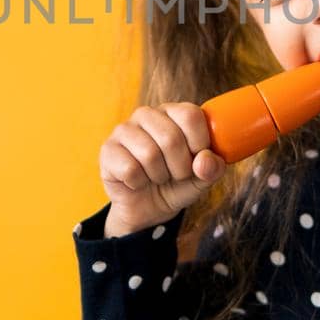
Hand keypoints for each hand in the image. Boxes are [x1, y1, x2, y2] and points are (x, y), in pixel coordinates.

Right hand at [100, 102, 227, 236]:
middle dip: (180, 167)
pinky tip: (138, 181)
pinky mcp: (108, 149)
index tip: (198, 161)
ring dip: (159, 176)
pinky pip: (129, 168)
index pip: (190, 116)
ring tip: (157, 177)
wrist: (148, 208)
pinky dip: (139, 183)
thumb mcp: (203, 178)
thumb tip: (204, 160)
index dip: (200, 144)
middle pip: (171, 138)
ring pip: (149, 153)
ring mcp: (124, 129)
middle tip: (176, 175)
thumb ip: (212, 167)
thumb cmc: (177, 184)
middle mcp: (147, 114)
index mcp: (174, 112)